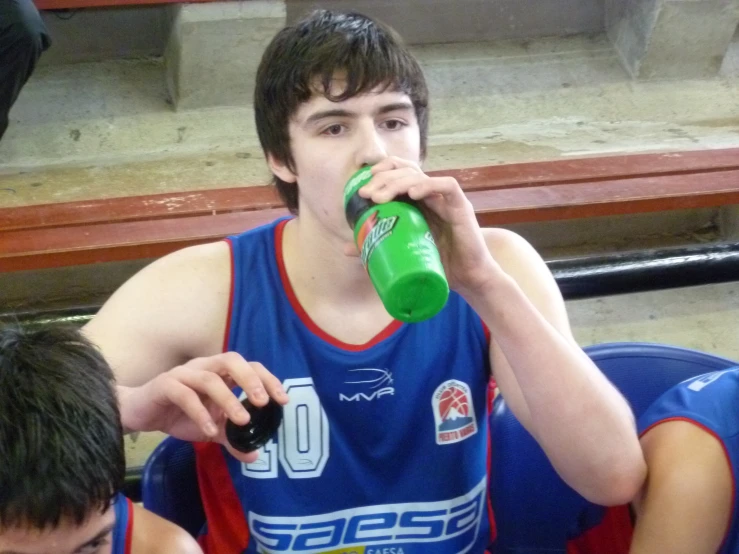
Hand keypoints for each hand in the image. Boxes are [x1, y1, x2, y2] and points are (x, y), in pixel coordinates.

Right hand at [119, 352, 287, 462]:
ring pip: (209, 378)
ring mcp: (184, 374)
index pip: (250, 366)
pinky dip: (200, 413)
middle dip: (250, 379)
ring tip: (242, 421)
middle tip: (263, 402)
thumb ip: (232, 438)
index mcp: (220, 372)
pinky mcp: (164, 385)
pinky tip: (209, 432)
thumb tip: (255, 456)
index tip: (283, 400)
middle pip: (232, 360)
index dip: (268, 379)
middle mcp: (204, 367)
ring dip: (228, 399)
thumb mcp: (210, 428)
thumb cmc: (178, 415)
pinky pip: (184, 395)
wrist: (139, 414)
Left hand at [355, 157, 498, 295]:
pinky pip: (447, 185)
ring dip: (397, 182)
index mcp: (417, 201)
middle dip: (382, 179)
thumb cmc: (437, 264)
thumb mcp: (403, 253)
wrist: (468, 279)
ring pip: (421, 176)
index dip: (379, 174)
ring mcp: (446, 199)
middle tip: (365, 194)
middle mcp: (431, 195)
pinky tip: (413, 194)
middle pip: (405, 171)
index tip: (360, 190)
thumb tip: (347, 248)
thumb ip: (378, 246)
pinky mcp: (461, 206)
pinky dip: (428, 185)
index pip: (397, 174)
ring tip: (380, 197)